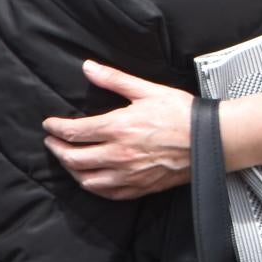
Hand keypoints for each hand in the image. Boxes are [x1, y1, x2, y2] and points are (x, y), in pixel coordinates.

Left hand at [42, 60, 192, 199]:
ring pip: (86, 179)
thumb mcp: (147, 90)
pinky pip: (107, 193)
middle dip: (57, 149)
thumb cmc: (182, 114)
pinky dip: (92, 186)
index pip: (74, 132)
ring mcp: (129, 174)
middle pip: (74, 158)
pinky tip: (89, 179)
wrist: (212, 139)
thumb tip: (88, 67)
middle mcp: (119, 154)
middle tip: (51, 142)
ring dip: (71, 169)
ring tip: (66, 159)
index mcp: (118, 128)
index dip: (56, 128)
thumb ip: (114, 79)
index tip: (49, 125)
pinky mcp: (140, 187)